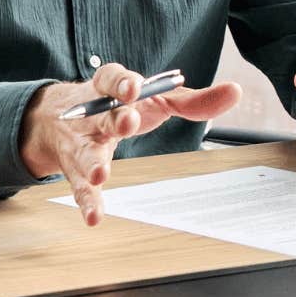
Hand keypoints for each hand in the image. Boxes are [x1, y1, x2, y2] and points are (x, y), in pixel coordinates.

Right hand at [19, 62, 241, 225]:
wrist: (61, 118)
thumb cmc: (120, 105)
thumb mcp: (153, 98)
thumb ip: (191, 100)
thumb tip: (234, 92)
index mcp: (110, 88)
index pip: (112, 79)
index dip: (123, 83)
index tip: (134, 88)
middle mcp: (92, 114)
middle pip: (103, 116)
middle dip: (116, 119)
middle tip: (127, 122)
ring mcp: (82, 143)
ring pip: (87, 152)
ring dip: (93, 162)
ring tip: (101, 173)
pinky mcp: (76, 171)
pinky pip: (80, 188)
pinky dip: (88, 202)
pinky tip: (94, 217)